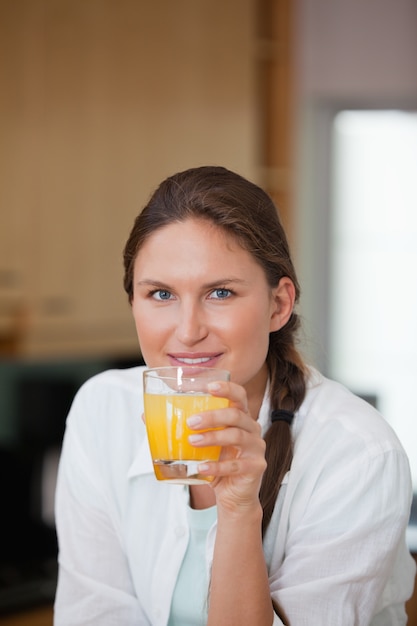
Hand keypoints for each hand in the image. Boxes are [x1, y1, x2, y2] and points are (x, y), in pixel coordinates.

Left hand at [187, 380, 266, 514]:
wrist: (234, 496)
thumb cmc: (217, 462)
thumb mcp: (200, 444)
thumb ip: (180, 429)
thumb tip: (146, 416)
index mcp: (240, 417)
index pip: (239, 395)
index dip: (227, 388)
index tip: (210, 387)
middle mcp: (251, 429)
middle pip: (236, 415)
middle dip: (213, 416)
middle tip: (190, 422)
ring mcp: (256, 448)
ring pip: (236, 436)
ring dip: (213, 438)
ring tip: (192, 441)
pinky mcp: (256, 467)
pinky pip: (236, 465)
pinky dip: (217, 466)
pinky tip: (202, 467)